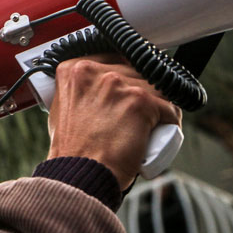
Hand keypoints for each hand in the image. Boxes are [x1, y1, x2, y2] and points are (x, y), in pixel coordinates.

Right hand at [47, 54, 181, 189]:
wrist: (80, 173)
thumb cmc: (72, 150)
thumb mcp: (63, 110)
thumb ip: (78, 91)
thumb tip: (97, 87)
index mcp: (73, 69)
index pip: (113, 60)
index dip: (124, 76)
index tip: (127, 90)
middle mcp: (94, 71)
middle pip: (135, 71)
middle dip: (141, 92)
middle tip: (135, 114)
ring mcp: (118, 84)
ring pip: (155, 87)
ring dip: (157, 106)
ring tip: (146, 126)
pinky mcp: (141, 101)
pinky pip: (170, 107)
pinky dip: (169, 122)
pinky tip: (157, 133)